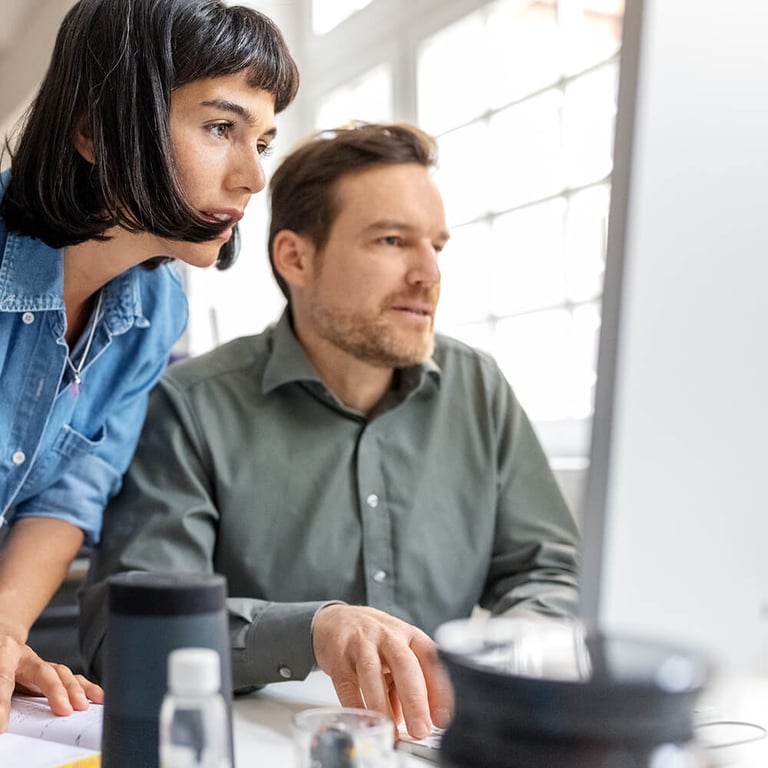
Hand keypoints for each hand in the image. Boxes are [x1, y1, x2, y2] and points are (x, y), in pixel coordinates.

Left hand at [0, 633, 103, 732]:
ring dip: (74, 691)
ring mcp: (41, 664)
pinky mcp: (51, 673)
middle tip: (63, 710)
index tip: (2, 725)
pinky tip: (96, 697)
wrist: (0, 640)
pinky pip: (71, 678)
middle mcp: (27, 656)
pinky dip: (85, 688)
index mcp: (5, 652)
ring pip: (62, 674)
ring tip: (81, 706)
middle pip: (45, 672)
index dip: (3, 703)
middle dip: (56, 690)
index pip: (4, 679)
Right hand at [311, 605, 452, 739]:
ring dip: (383, 705)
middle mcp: (388, 635)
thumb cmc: (373, 640)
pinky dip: (356, 706)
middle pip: (405, 664)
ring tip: (391, 731)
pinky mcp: (338, 654)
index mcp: (409, 635)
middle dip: (414, 699)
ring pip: (372, 672)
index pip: (431, 660)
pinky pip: (347, 683)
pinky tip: (363, 722)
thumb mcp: (395, 655)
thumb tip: (414, 721)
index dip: (440, 689)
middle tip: (420, 729)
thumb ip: (405, 686)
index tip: (443, 718)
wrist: (335, 619)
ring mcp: (361, 642)